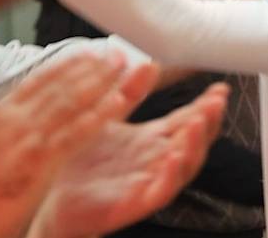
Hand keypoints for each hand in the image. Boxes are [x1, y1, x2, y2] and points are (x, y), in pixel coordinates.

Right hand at [0, 52, 148, 237]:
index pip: (37, 80)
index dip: (66, 64)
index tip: (85, 53)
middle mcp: (13, 119)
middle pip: (58, 85)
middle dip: (89, 67)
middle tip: (113, 53)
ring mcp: (28, 138)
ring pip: (70, 101)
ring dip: (99, 81)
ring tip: (120, 68)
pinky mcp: (41, 161)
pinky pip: (76, 133)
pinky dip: (97, 115)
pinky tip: (115, 103)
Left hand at [30, 83, 229, 237]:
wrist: (48, 194)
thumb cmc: (78, 159)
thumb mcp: (105, 116)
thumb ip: (128, 92)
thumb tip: (148, 62)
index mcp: (151, 140)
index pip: (187, 121)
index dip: (206, 107)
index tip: (219, 89)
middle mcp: (154, 161)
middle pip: (193, 143)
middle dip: (208, 122)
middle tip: (216, 102)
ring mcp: (146, 183)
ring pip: (183, 169)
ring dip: (194, 146)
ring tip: (198, 123)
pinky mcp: (131, 204)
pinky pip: (158, 193)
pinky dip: (169, 177)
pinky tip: (173, 158)